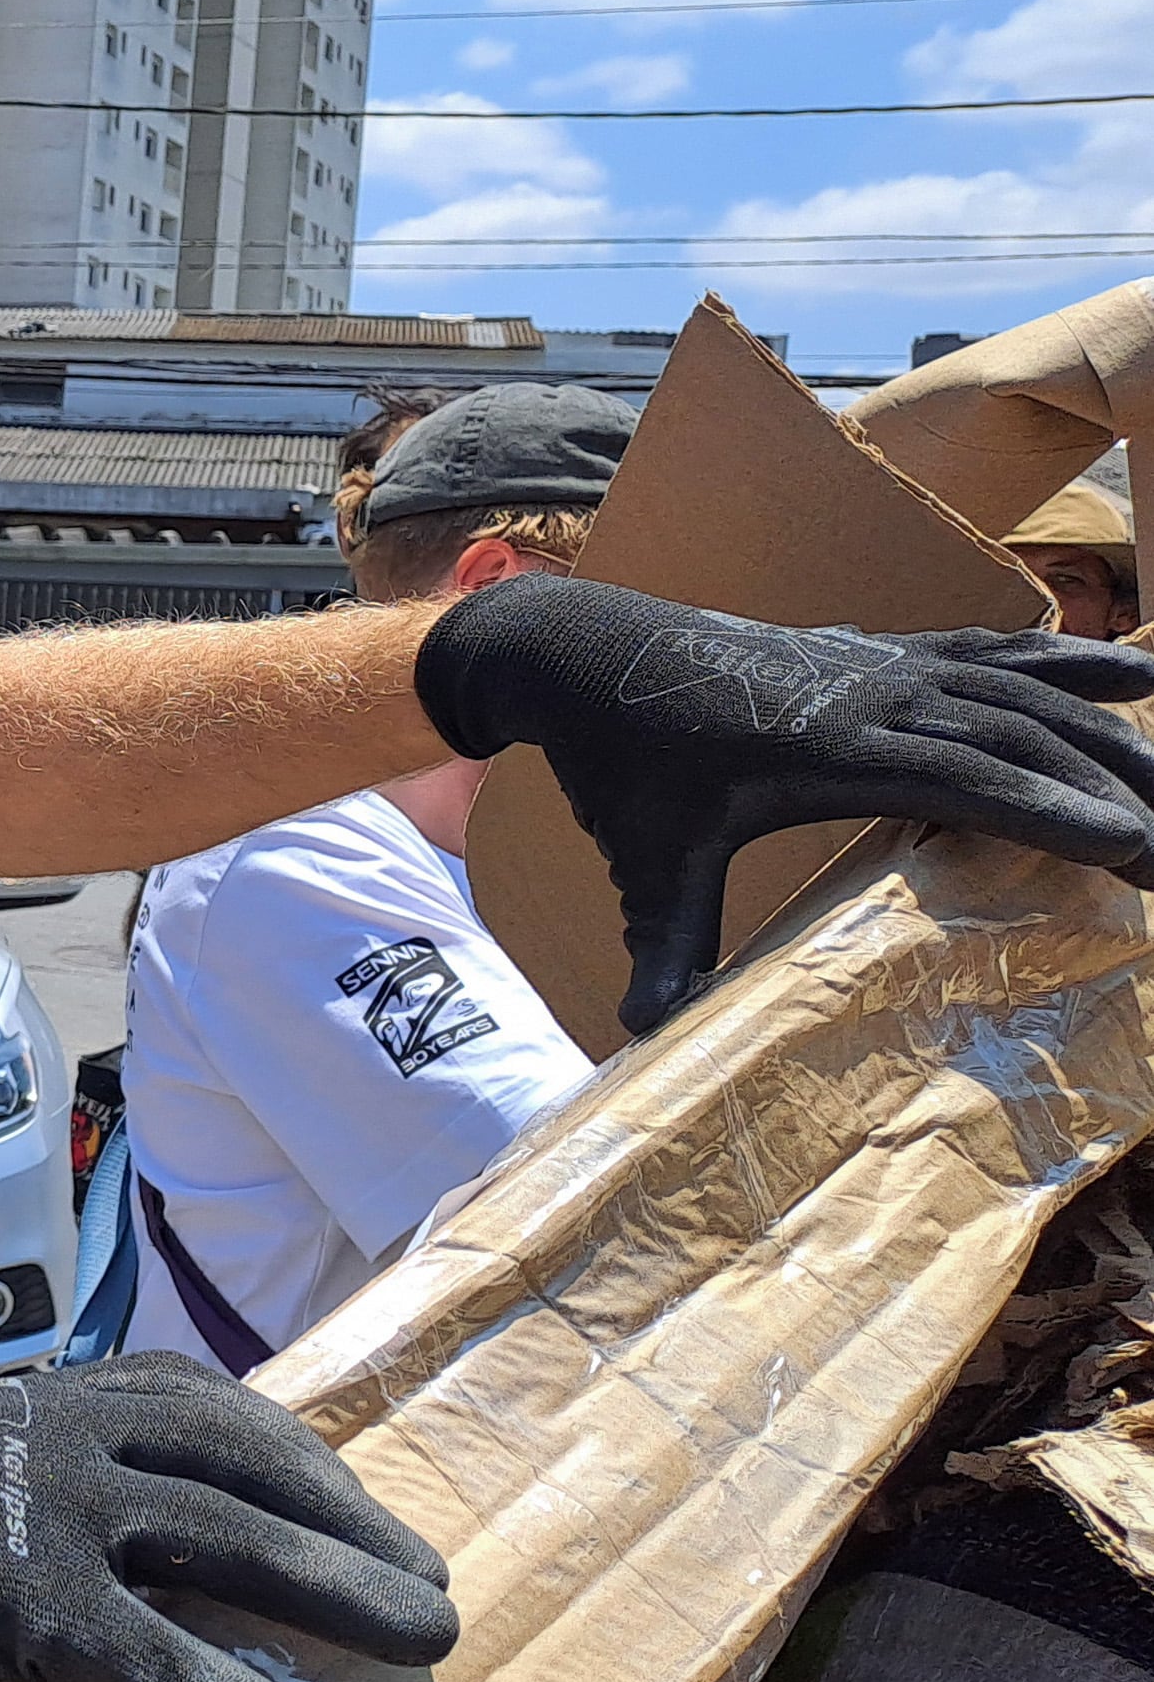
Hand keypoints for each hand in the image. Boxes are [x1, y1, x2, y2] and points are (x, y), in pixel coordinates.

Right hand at [0, 1355, 456, 1681]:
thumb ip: (35, 1503)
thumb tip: (128, 1566)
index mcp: (37, 1396)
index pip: (209, 1405)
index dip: (303, 1462)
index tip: (368, 1512)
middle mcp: (52, 1427)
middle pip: (245, 1468)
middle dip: (352, 1528)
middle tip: (432, 1594)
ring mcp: (34, 1504)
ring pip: (227, 1545)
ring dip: (339, 1599)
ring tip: (424, 1651)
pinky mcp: (7, 1598)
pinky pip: (155, 1662)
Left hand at [417, 574, 1153, 1034]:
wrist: (584, 652)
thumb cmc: (619, 761)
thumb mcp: (643, 858)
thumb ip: (662, 940)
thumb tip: (641, 1030)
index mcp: (828, 748)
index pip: (966, 782)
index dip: (1052, 814)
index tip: (1132, 848)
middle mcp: (871, 696)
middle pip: (1019, 735)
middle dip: (1110, 786)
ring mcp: (879, 665)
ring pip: (1020, 689)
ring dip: (1108, 726)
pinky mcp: (877, 651)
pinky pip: (989, 652)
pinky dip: (1064, 663)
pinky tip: (1136, 674)